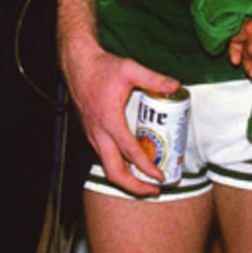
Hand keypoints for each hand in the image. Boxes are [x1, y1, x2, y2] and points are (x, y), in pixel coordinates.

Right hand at [62, 41, 179, 195]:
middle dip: (134, 186)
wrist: (76, 64)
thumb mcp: (129, 68)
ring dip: (126, 178)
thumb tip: (175, 86)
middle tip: (154, 188)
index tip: (161, 177)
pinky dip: (118, 165)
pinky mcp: (90, 132)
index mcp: (109, 120)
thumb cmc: (101, 67)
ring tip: (146, 181)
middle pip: (114, 172)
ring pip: (107, 166)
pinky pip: (103, 156)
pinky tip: (130, 162)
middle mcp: (98, 132)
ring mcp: (92, 134)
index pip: (130, 152)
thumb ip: (153, 78)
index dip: (147, 168)